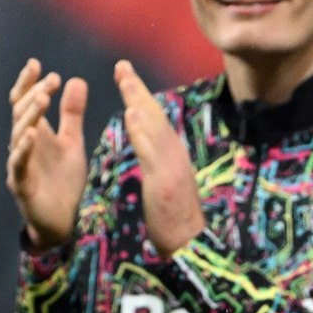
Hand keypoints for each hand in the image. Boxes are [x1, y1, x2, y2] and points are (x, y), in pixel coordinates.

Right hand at [6, 59, 89, 249]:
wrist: (66, 222)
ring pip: (18, 136)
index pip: (26, 103)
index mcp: (36, 135)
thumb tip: (75, 80)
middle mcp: (24, 147)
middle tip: (49, 81)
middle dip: (33, 96)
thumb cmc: (65, 181)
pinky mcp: (22, 185)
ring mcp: (20, 166)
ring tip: (41, 99)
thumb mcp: (73, 142)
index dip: (28, 84)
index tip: (37, 64)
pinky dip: (24, 149)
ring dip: (30, 116)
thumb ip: (72, 113)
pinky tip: (31, 135)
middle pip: (21, 115)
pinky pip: (19, 165)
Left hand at [114, 61, 205, 257]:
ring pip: (153, 127)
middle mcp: (175, 155)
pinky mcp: (164, 180)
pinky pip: (149, 151)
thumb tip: (149, 147)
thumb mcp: (166, 185)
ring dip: (139, 102)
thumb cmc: (174, 220)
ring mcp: (171, 166)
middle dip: (137, 90)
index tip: (126, 77)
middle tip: (122, 66)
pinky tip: (130, 114)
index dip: (140, 98)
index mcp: (172, 156)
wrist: (190, 245)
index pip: (154, 121)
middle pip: (155, 116)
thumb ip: (158, 164)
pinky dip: (140, 130)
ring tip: (125, 80)